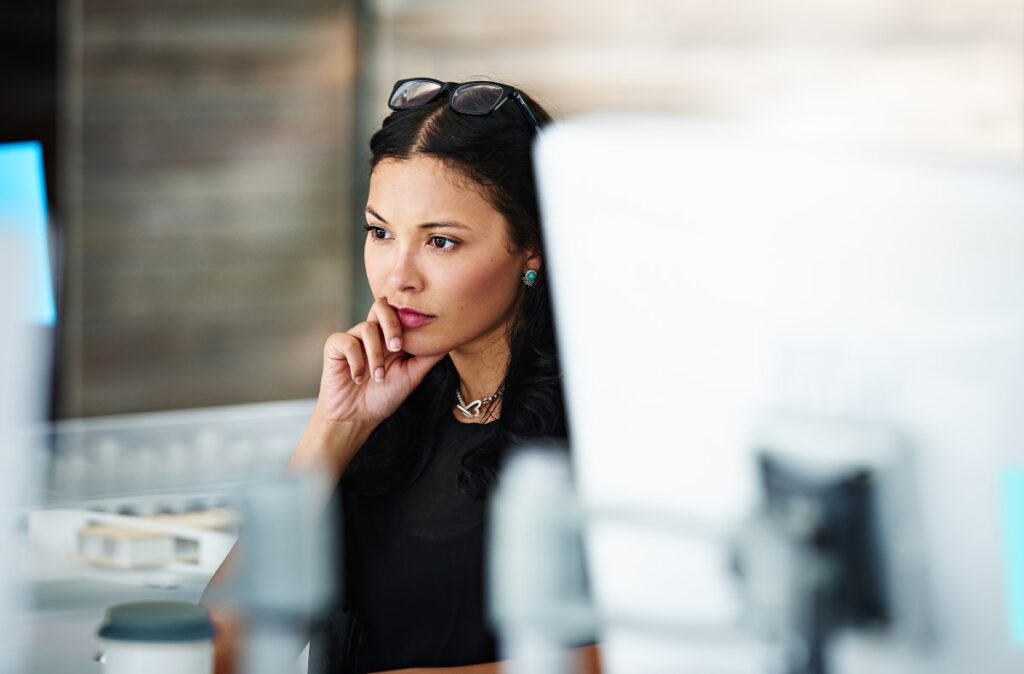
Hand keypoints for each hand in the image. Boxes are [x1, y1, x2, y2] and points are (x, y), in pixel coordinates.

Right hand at [314, 297, 445, 426]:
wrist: (356, 418)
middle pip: (381, 306)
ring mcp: (354, 338)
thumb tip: (450, 340)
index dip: (409, 319)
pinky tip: (358, 378)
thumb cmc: (384, 396)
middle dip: (392, 324)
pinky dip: (356, 361)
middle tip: (397, 348)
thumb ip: (428, 357)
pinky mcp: (335, 346)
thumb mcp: (412, 376)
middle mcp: (373, 333)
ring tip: (377, 377)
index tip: (416, 341)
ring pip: (366, 327)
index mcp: (391, 336)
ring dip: (375, 354)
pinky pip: (346, 341)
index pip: (400, 312)